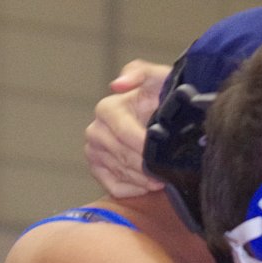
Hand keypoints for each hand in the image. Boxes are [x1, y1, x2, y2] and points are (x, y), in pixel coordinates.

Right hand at [85, 60, 171, 197]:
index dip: (145, 146)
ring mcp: (94, 151)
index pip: (125, 134)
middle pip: (124, 157)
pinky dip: (133, 189)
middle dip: (148, 166)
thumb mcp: (158, 78)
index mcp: (107, 110)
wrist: (162, 116)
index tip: (163, 154)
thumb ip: (140, 72)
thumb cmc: (162, 97)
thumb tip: (116, 85)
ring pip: (121, 173)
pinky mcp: (97, 169)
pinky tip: (148, 183)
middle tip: (168, 170)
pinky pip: (114, 187)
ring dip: (144, 179)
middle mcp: (95, 131)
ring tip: (162, 176)